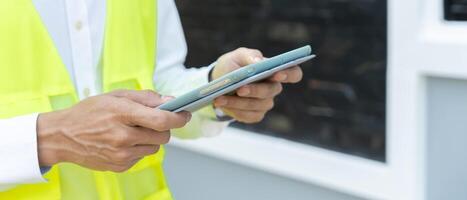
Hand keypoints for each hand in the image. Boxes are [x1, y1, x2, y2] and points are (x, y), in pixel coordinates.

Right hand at [36, 90, 190, 171]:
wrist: (62, 136)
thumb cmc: (89, 113)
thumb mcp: (115, 96)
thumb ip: (145, 97)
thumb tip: (170, 100)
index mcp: (122, 113)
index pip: (161, 119)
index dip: (178, 118)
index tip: (185, 114)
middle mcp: (122, 136)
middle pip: (163, 136)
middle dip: (164, 127)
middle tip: (155, 121)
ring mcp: (121, 154)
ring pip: (155, 147)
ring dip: (151, 139)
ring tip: (133, 131)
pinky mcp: (120, 166)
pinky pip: (142, 156)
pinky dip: (139, 148)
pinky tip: (123, 142)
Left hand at [211, 47, 302, 122]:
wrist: (219, 82)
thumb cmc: (232, 65)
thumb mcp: (237, 56)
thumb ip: (249, 56)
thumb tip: (259, 62)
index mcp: (274, 71)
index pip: (294, 73)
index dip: (289, 74)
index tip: (277, 73)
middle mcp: (273, 88)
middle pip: (272, 91)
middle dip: (255, 90)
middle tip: (240, 89)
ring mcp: (265, 103)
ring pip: (258, 105)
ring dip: (238, 102)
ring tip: (220, 98)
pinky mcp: (255, 114)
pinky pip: (249, 116)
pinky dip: (235, 110)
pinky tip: (222, 104)